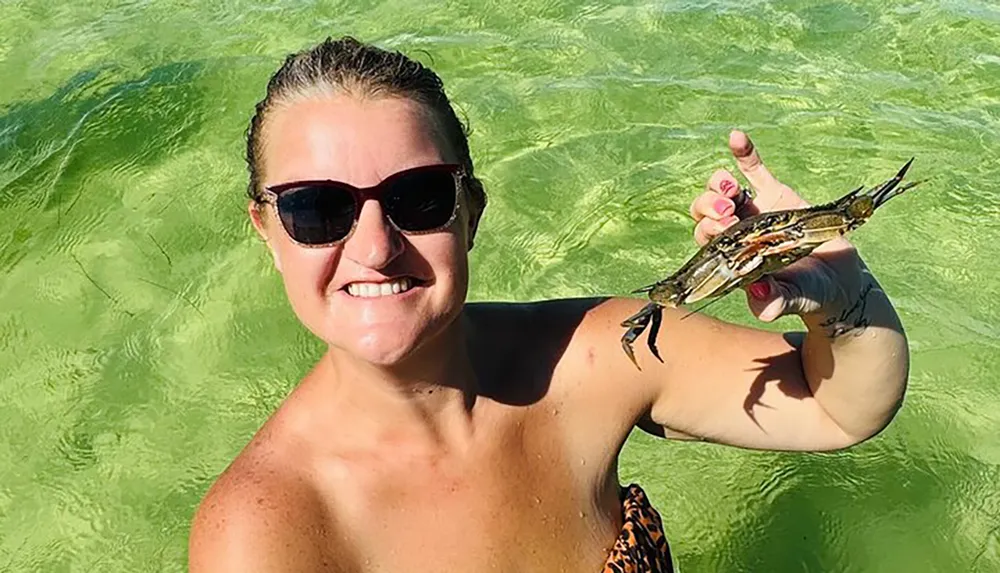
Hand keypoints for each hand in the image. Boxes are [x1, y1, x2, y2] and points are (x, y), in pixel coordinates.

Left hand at [689, 131, 864, 322]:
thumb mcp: (794, 300)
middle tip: (726, 211)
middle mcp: (736, 233)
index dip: (708, 230)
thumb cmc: (809, 295)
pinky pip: (754, 171)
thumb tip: (759, 299)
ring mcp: (754, 210)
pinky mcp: (775, 194)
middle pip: (705, 213)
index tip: (722, 227)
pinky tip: (736, 137)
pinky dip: (744, 154)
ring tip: (729, 189)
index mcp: (732, 258)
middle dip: (708, 207)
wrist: (838, 280)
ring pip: (722, 191)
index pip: (706, 240)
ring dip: (718, 185)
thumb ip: (775, 302)